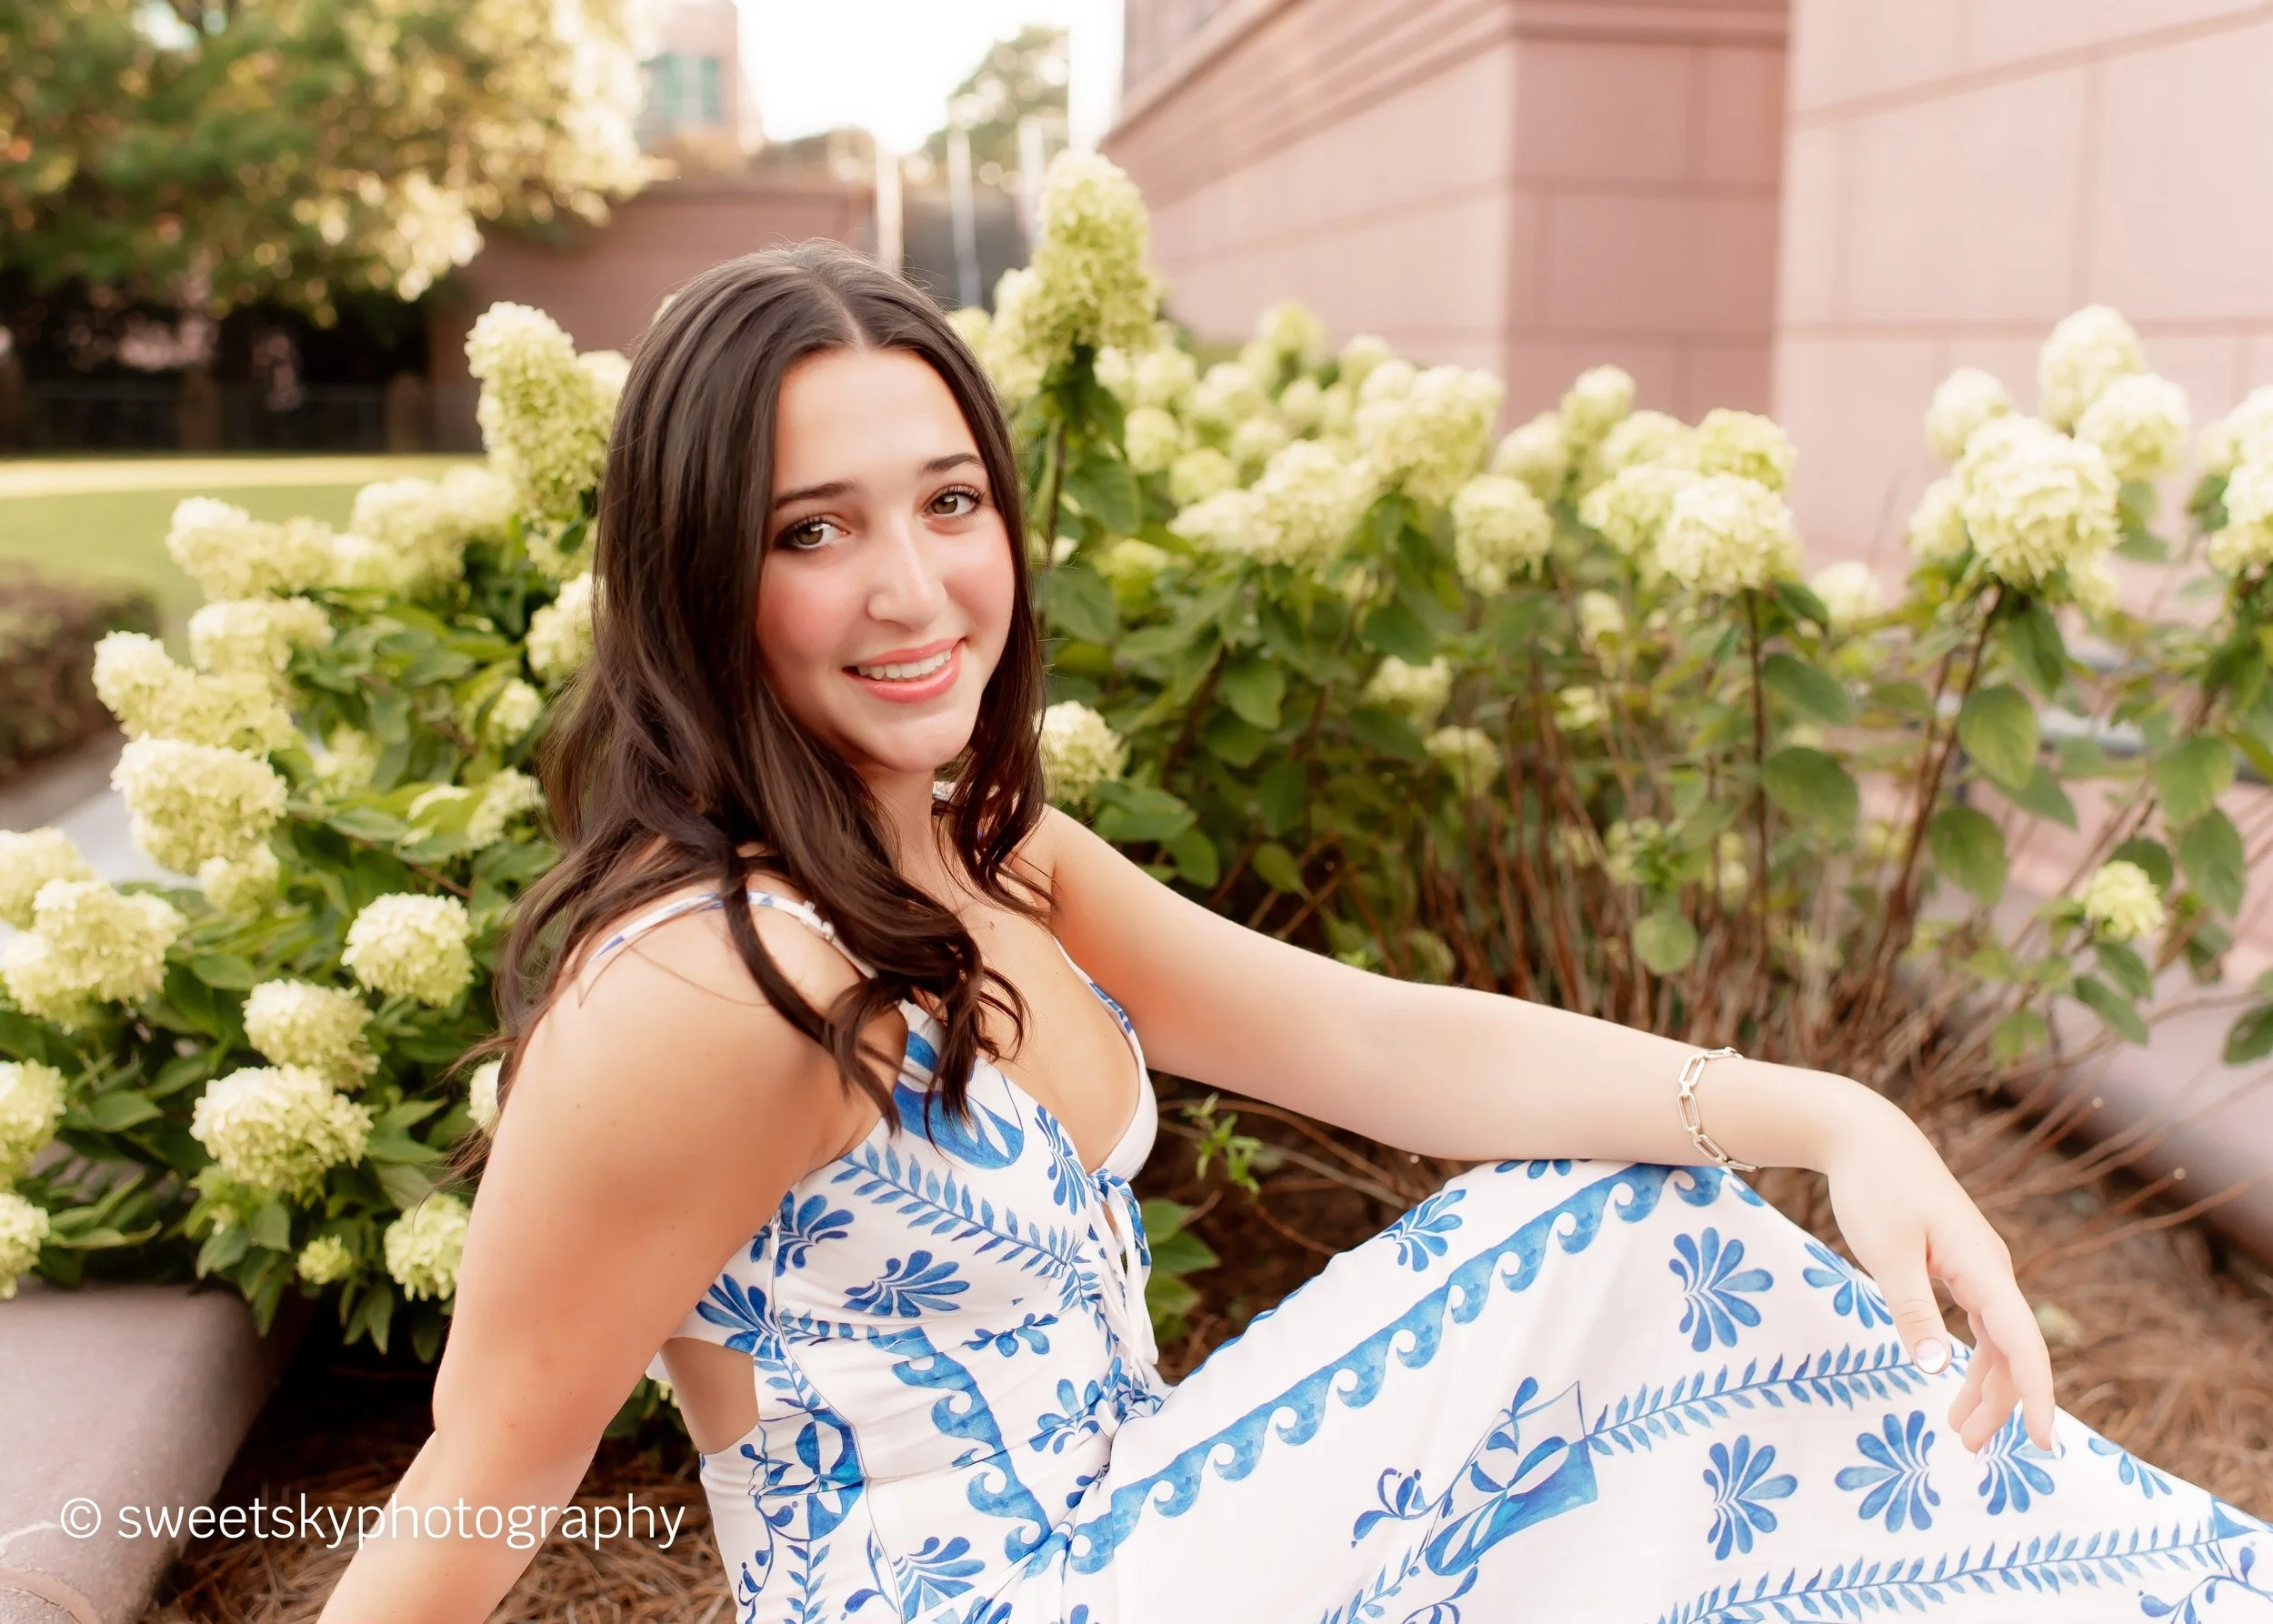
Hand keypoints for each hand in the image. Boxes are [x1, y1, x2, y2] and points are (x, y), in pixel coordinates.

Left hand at [1818, 1097, 2056, 1453]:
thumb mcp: (1885, 1253)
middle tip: (1966, 1446)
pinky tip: (1956, 1378)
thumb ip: (1911, 1310)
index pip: (2023, 1344)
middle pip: (2012, 1350)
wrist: (1865, 1136)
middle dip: (1999, 1403)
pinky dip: (1971, 1356)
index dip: (2036, 1395)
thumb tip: (1935, 1368)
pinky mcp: (1959, 1264)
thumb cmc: (1874, 1188)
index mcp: (1983, 1268)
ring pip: (1996, 1339)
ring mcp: (1978, 1267)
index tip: (2043, 1442)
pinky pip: (1979, 1321)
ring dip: (1984, 1385)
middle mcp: (1992, 1270)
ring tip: (1958, 1429)